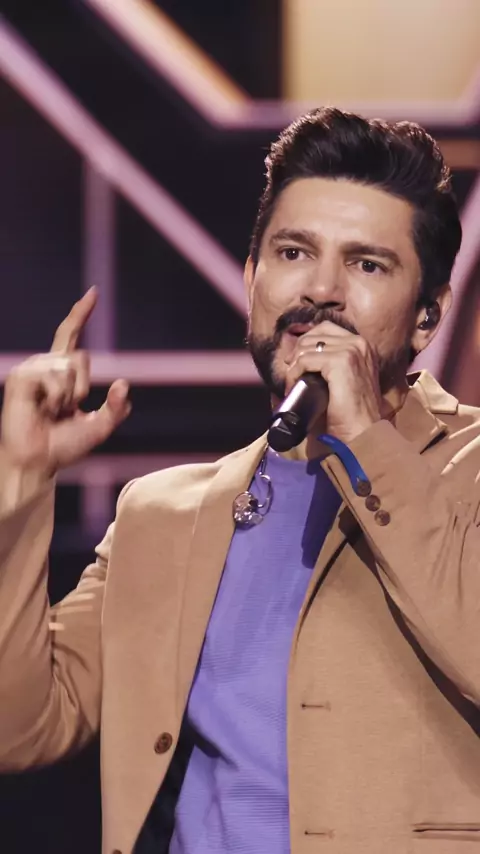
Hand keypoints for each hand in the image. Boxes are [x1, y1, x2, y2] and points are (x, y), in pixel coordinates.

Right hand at [1, 288, 130, 477]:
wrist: (39, 461)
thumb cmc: (64, 446)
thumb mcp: (99, 427)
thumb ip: (116, 408)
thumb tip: (123, 384)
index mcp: (63, 373)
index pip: (73, 336)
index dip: (81, 313)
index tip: (93, 292)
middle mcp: (46, 366)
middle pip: (80, 356)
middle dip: (81, 387)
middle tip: (66, 411)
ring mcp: (31, 370)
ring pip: (68, 366)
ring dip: (67, 395)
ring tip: (51, 412)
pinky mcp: (20, 377)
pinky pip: (52, 378)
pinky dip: (54, 398)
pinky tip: (41, 409)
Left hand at [285, 320, 382, 443]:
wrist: (363, 432)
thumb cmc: (351, 414)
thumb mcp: (344, 381)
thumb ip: (330, 364)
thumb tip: (298, 356)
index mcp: (363, 345)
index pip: (326, 328)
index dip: (306, 342)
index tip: (296, 361)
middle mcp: (360, 343)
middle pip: (315, 333)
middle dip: (297, 351)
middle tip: (291, 372)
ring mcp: (352, 351)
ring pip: (308, 346)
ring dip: (294, 365)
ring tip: (291, 383)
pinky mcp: (341, 362)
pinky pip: (305, 360)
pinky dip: (293, 373)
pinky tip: (292, 387)